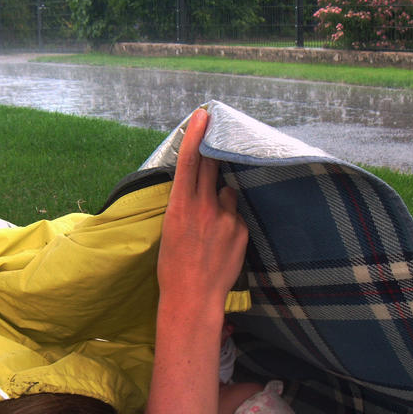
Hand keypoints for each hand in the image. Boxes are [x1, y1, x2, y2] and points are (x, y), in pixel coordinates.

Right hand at [157, 108, 247, 310]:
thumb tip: (204, 188)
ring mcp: (226, 218)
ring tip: (212, 227)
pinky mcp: (242, 231)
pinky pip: (237, 216)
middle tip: (215, 135)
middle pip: (212, 166)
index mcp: (180, 206)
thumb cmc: (174, 267)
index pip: (189, 161)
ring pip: (228, 194)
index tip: (203, 115)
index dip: (196, 135)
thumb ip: (188, 205)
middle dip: (213, 150)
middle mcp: (204, 207)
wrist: (193, 298)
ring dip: (222, 201)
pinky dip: (231, 223)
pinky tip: (222, 243)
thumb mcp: (171, 229)